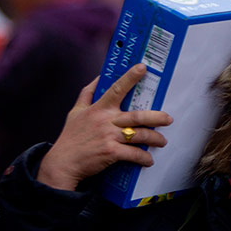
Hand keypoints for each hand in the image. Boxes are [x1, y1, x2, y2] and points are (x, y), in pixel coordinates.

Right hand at [37, 64, 172, 190]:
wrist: (62, 163)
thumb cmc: (71, 137)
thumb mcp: (76, 112)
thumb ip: (87, 93)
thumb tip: (98, 77)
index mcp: (99, 109)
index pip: (116, 89)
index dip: (130, 77)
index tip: (143, 68)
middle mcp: (106, 121)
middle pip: (137, 116)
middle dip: (157, 117)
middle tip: (168, 119)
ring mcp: (109, 137)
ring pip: (139, 135)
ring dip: (155, 139)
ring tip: (162, 141)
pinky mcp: (111, 152)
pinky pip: (133, 154)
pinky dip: (143, 158)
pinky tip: (148, 160)